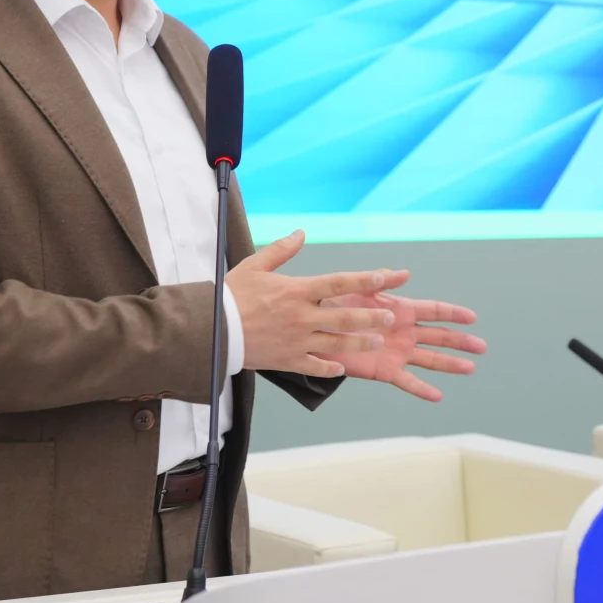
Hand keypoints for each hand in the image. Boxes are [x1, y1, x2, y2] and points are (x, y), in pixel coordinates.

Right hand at [226, 230, 404, 378]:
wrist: (210, 329)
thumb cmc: (230, 295)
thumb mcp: (254, 266)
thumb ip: (281, 250)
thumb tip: (300, 233)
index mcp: (296, 291)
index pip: (338, 283)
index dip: (365, 280)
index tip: (386, 277)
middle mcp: (302, 317)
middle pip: (346, 317)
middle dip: (372, 317)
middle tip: (391, 318)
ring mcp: (297, 341)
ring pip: (337, 344)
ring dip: (360, 343)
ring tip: (377, 342)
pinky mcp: (287, 360)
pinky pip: (315, 366)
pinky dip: (330, 368)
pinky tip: (342, 368)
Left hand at [315, 286, 482, 401]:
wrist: (315, 328)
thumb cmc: (336, 304)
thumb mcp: (360, 287)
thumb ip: (382, 281)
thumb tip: (405, 274)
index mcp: (401, 310)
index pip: (434, 311)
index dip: (453, 313)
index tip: (473, 317)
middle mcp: (404, 332)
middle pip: (439, 337)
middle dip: (460, 341)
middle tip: (482, 347)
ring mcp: (397, 352)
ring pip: (430, 359)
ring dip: (450, 364)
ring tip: (470, 369)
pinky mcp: (385, 370)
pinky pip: (407, 381)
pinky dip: (422, 389)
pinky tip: (437, 396)